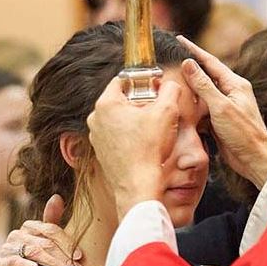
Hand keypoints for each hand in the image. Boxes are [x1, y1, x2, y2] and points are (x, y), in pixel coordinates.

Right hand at [0, 195, 83, 265]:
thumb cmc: (32, 251)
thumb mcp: (44, 237)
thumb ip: (52, 220)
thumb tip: (57, 197)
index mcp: (30, 226)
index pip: (52, 230)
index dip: (67, 243)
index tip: (80, 256)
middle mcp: (18, 234)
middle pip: (45, 243)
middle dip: (64, 257)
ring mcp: (8, 248)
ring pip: (34, 252)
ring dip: (52, 262)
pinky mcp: (2, 263)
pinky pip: (15, 261)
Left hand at [87, 77, 181, 218]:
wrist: (139, 185)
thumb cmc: (149, 150)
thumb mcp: (167, 112)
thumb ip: (170, 90)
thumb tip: (170, 84)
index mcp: (106, 104)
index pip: (122, 80)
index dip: (142, 81)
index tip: (154, 87)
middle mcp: (96, 119)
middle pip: (121, 99)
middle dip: (140, 101)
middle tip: (157, 108)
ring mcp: (97, 136)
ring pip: (119, 118)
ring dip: (135, 119)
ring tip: (152, 127)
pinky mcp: (102, 151)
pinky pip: (117, 135)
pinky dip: (130, 135)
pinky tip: (145, 142)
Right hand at [177, 36, 266, 187]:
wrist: (255, 159)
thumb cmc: (243, 134)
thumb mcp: (221, 107)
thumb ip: (204, 85)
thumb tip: (189, 63)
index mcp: (235, 84)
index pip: (210, 62)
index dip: (193, 50)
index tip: (179, 39)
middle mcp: (231, 92)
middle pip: (206, 75)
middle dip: (189, 66)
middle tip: (171, 57)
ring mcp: (226, 106)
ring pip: (203, 92)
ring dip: (189, 87)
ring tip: (171, 79)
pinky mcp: (221, 120)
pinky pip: (203, 108)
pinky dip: (192, 105)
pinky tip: (180, 104)